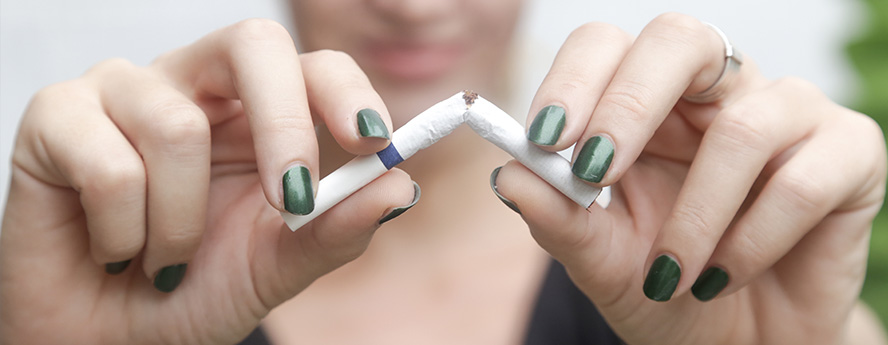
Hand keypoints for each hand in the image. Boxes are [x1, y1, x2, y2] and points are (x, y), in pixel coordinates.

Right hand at [0, 19, 416, 343]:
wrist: (110, 340)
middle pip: (253, 44)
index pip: (313, 66)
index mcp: (258, 113)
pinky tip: (114, 248)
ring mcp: (125, 93)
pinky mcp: (57, 116)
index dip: (347, 92)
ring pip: (176, 127)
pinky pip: (109, 164)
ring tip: (165, 260)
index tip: (373, 142)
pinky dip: (124, 233)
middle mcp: (196, 86)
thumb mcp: (276, 267)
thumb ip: (336, 229)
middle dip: (283, 126)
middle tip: (289, 201)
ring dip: (181, 225)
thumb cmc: (193, 292)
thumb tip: (400, 185)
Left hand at [495, 13, 886, 343]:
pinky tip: (726, 275)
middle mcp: (716, 93)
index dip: (574, 81)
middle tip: (596, 170)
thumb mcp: (600, 260)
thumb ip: (558, 218)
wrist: (740, 344)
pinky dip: (753, 241)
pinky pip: (801, 181)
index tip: (545, 140)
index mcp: (646, 104)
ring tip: (670, 276)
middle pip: (679, 39)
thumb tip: (509, 176)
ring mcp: (787, 114)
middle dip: (628, 105)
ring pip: (745, 127)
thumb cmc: (667, 288)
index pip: (606, 46)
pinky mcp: (848, 153)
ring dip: (696, 216)